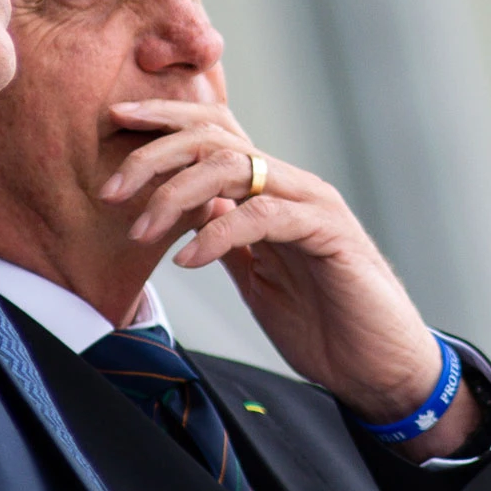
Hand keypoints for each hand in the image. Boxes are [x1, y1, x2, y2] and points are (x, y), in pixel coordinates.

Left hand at [101, 99, 481, 458]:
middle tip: (109, 190)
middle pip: (215, 138)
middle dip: (155, 155)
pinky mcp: (328, 233)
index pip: (215, 132)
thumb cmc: (324, 326)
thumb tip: (186, 213)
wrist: (380, 369)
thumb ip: (227, 241)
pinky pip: (263, 215)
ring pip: (234, 167)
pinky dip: (218, 232)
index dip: (166, 121)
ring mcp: (312, 204)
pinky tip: (186, 258)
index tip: (116, 123)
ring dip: (176, 194)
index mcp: (272, 191)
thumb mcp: (258, 278)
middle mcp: (291, 185)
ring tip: (140, 231)